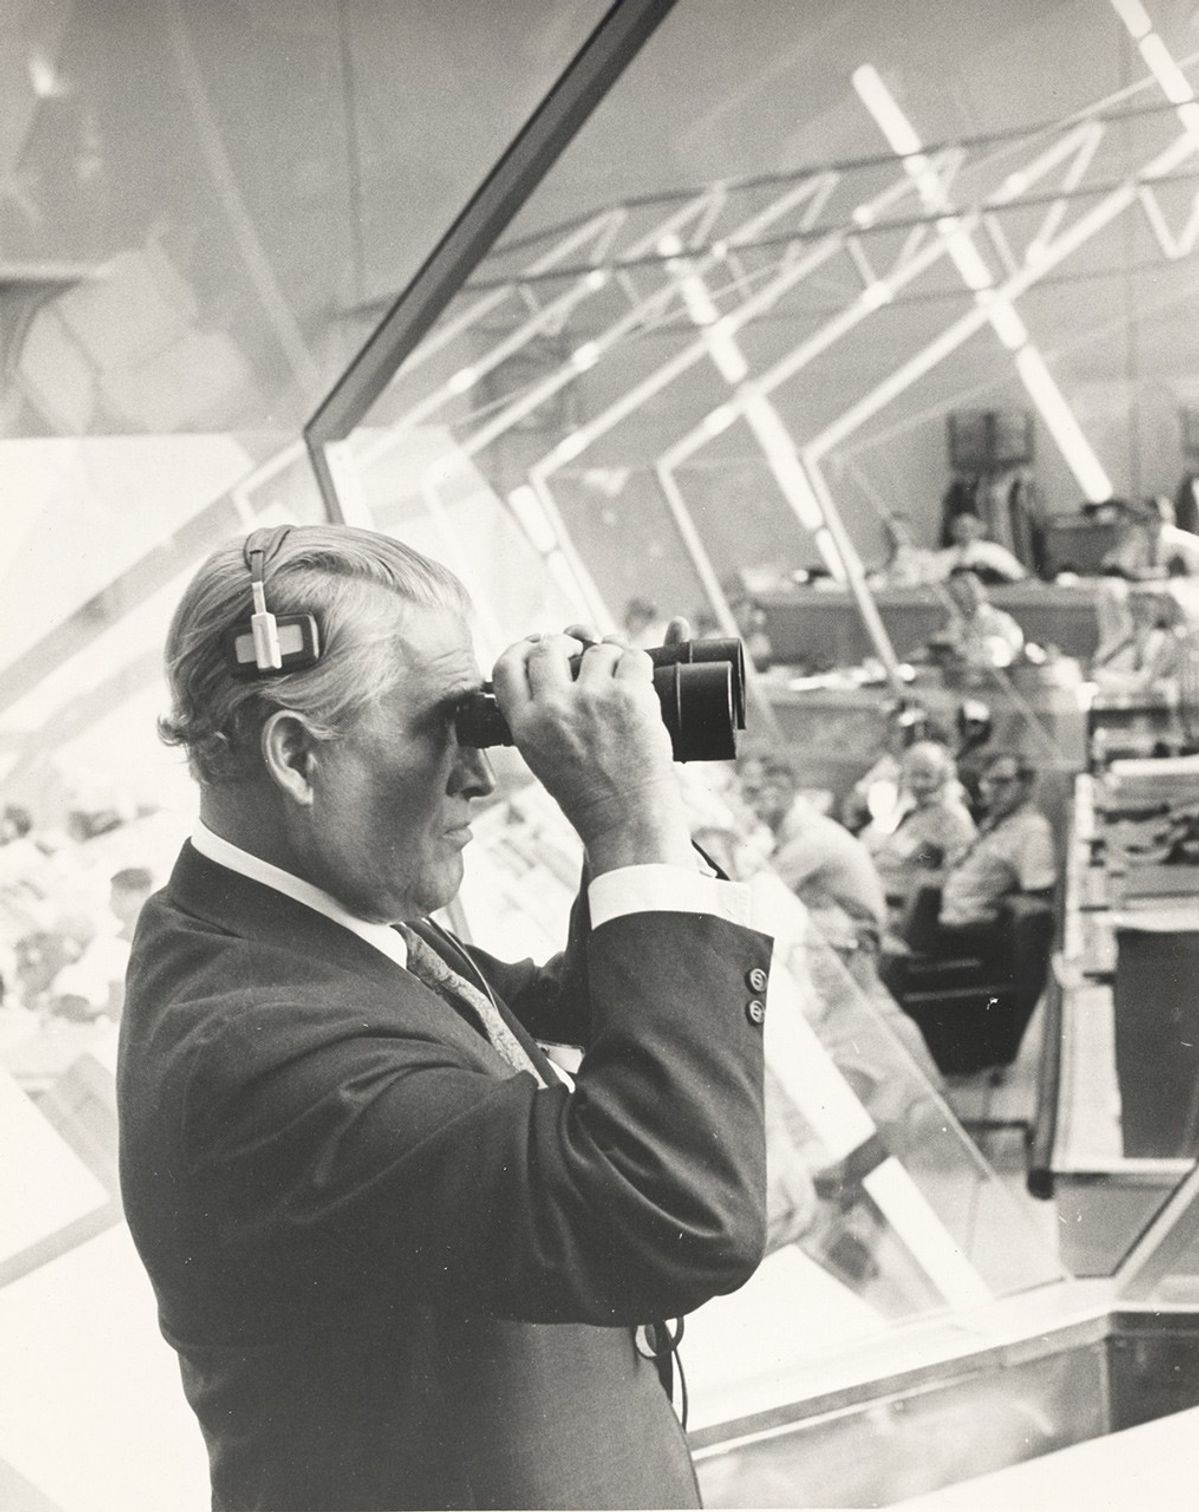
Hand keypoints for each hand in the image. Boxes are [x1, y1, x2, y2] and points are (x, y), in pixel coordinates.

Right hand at [491, 632, 694, 874]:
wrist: (627, 820)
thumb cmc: (589, 794)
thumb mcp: (541, 756)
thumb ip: (537, 714)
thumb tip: (553, 664)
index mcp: (525, 725)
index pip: (506, 666)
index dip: (522, 648)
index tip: (537, 644)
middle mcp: (553, 708)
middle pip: (549, 647)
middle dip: (566, 643)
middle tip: (581, 650)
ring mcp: (592, 699)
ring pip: (598, 649)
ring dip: (610, 657)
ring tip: (618, 682)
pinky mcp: (629, 697)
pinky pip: (633, 657)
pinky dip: (638, 664)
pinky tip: (639, 680)